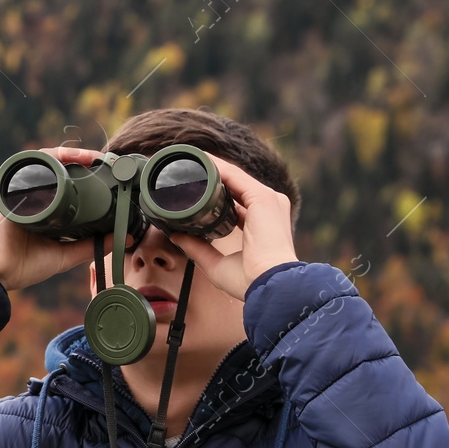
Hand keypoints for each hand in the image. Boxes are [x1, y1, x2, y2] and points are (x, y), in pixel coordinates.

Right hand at [0, 147, 111, 290]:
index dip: (87, 174)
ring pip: (47, 161)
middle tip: (106, 162)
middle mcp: (31, 194)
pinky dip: (52, 157)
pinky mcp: (10, 186)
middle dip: (83, 160)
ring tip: (94, 158)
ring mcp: (20, 189)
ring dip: (71, 155)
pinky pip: (31, 163)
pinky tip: (70, 157)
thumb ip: (91, 246)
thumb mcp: (65, 255)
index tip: (109, 173)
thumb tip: (124, 237)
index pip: (66, 182)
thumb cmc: (22, 265)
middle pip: (59, 168)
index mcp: (43, 207)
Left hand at [163, 153, 297, 300]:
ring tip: (186, 161)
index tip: (192, 191)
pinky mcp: (262, 197)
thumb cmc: (251, 282)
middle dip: (210, 176)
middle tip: (183, 171)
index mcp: (262, 223)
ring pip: (233, 176)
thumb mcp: (217, 264)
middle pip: (234, 185)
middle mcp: (267, 207)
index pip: (236, 201)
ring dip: (210, 166)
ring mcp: (267, 200)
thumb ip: (198, 248)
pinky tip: (198, 162)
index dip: (214, 194)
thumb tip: (177, 236)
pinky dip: (216, 167)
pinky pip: (234, 176)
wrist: (271, 286)